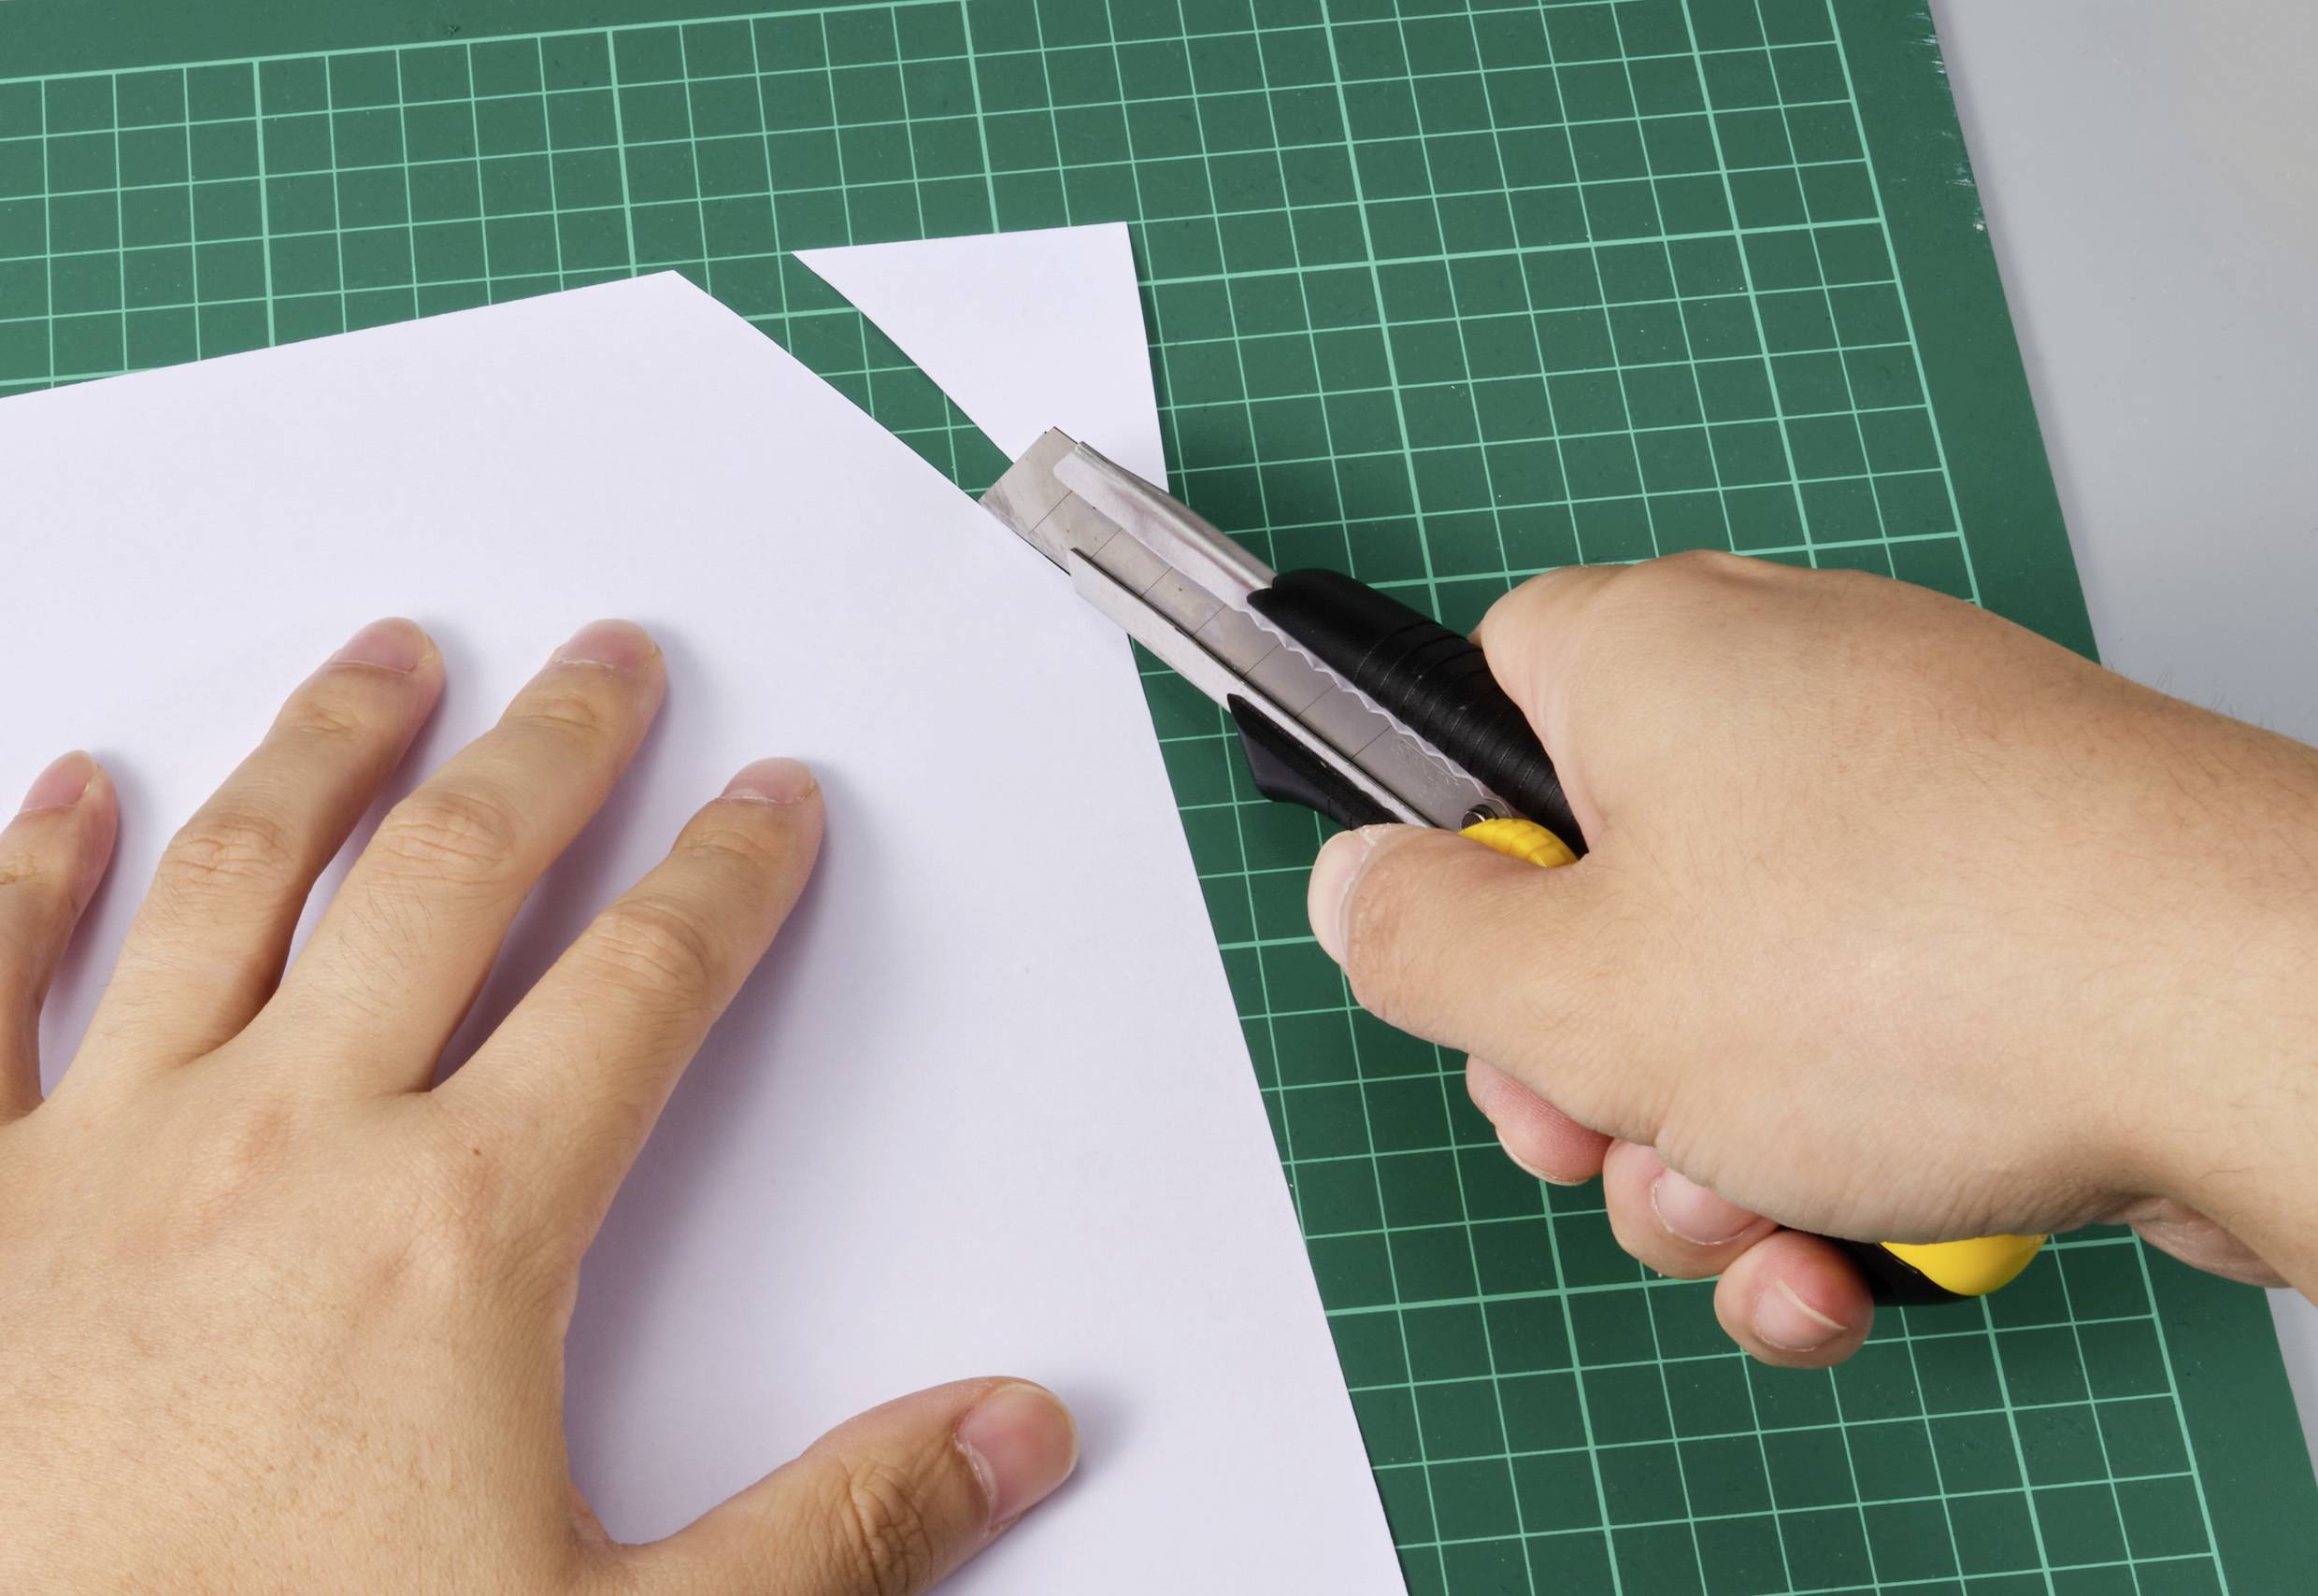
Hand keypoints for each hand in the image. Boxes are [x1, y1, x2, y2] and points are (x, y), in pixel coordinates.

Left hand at [0, 619, 1075, 1593]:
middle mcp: (283, 1147)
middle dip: (553, 752)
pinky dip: (31, 870)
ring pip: (239, 882)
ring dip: (331, 750)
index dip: (728, 877)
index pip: (643, 988)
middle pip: (456, 878)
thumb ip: (838, 1529)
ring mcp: (102, 1159)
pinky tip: (72, 792)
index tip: (767, 805)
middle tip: (607, 664)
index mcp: (460, 1232)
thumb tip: (1012, 1434)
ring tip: (392, 658)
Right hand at [1306, 553, 2317, 1364]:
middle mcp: (1787, 705)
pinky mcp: (2006, 918)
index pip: (1485, 700)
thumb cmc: (1936, 968)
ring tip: (1760, 1208)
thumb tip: (1357, 890)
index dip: (1454, 846)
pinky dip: (1827, 1157)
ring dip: (1700, 1152)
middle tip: (1603, 1127)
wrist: (2256, 1024)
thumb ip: (1421, 943)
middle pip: (1594, 893)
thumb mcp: (1576, 994)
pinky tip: (1841, 1250)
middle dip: (1582, 1066)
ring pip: (1723, 1003)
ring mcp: (1910, 814)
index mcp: (1653, 658)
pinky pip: (1854, 1041)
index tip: (1462, 956)